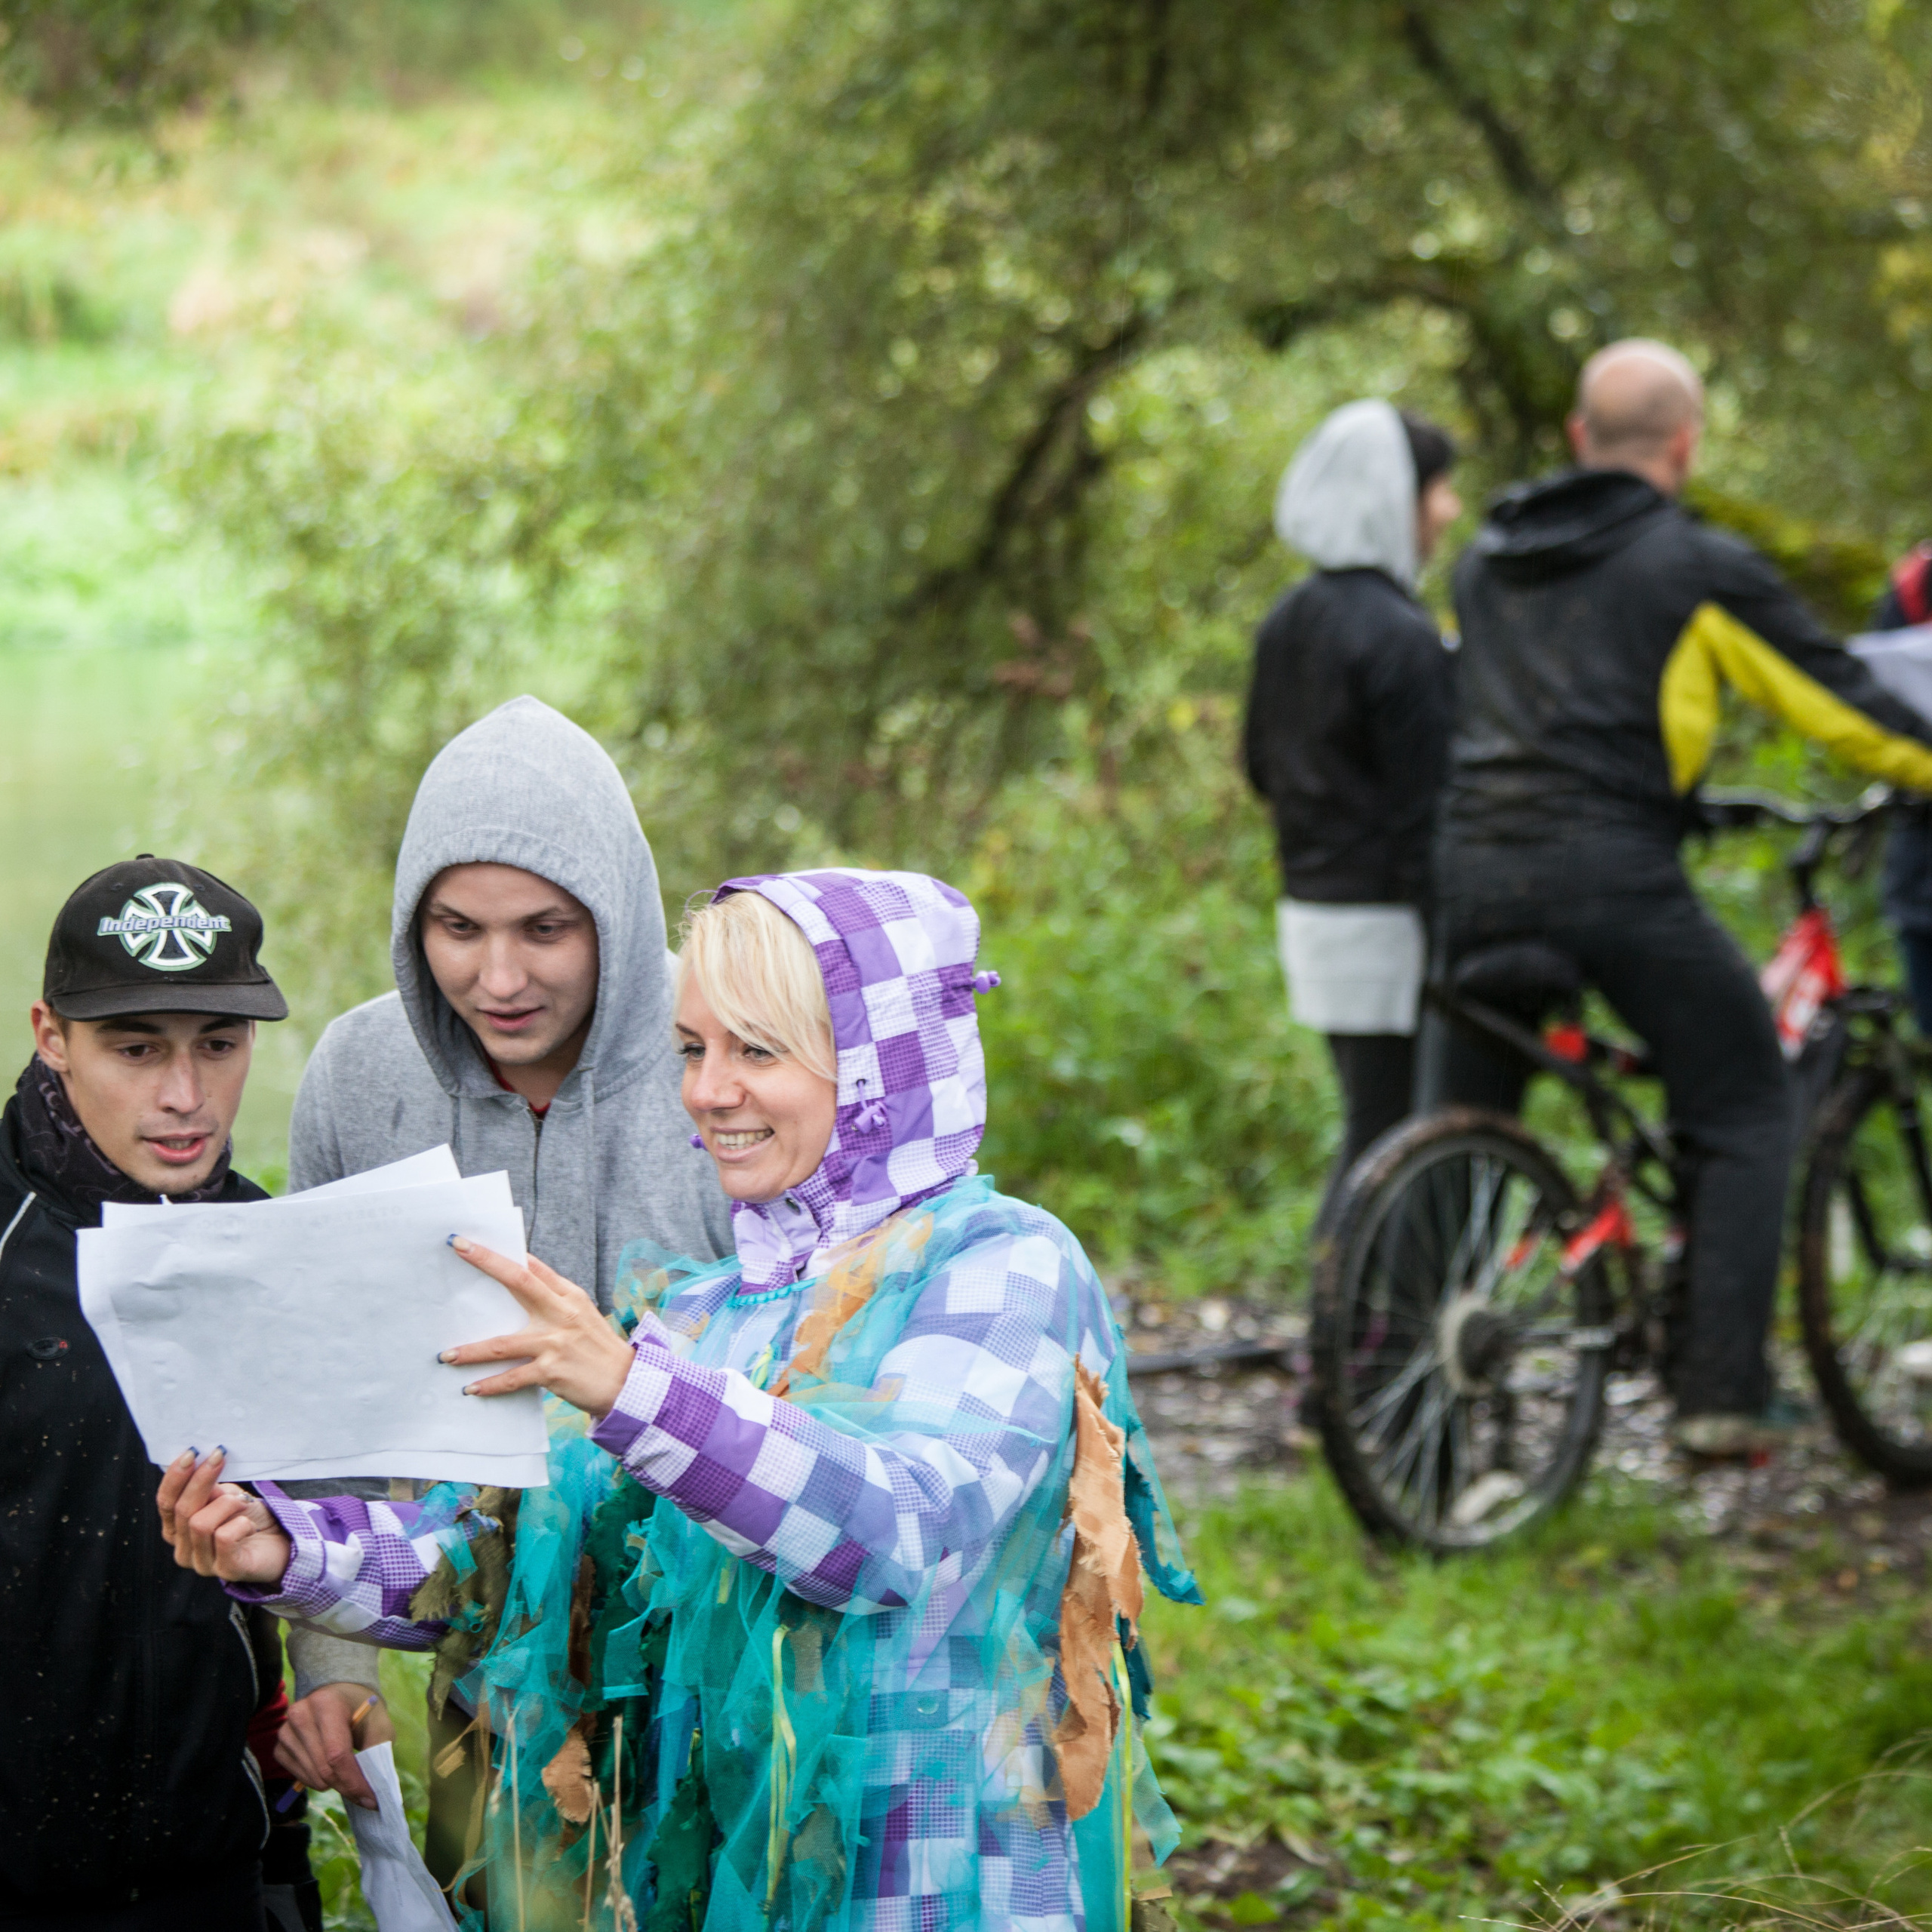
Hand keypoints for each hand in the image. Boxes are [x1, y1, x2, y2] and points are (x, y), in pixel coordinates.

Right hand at [156, 1449, 291, 1583]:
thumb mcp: (227, 1497)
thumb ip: (209, 1490)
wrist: (281, 1544)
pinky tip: (251, 1526)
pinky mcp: (226, 1571)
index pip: (165, 1503)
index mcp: (178, 1531)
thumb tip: (200, 1467)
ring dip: (227, 1504)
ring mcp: (203, 1564)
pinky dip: (241, 1523)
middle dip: (201, 1480)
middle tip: (219, 1457)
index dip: (175, 1478)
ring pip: (201, 1523)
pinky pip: (225, 1537)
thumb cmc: (250, 1518)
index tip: (192, 1452)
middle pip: (182, 1511)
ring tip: (243, 1503)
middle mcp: (184, 1550)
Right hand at [277, 1682, 393, 1809]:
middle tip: (365, 1796)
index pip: (337, 1754)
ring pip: (311, 1776)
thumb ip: (378, 1750)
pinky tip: (328, 1768)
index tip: (371, 1799)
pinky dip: (317, 1781)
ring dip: (333, 1784)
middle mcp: (300, 1714)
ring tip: (348, 1773)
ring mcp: (285, 1731)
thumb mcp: (379, 1723)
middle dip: (347, 1787)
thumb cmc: (361, 1711)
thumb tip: (373, 1786)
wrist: (339, 1695)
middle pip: (323, 1768)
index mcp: (327, 1703)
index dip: (354, 1780)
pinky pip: (298, 1777)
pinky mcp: (279, 1747)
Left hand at [443, 1239, 635, 1418]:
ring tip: (447, 1355)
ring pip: (502, 1343)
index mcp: (569, 1296)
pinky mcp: (552, 1371)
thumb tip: (519, 1282)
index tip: (472, 1241)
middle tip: (458, 1247)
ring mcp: (556, 1342)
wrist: (627, 1383)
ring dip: (471, 1351)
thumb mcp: (582, 1315)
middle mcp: (563, 1313)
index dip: (503, 1252)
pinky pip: (512, 1377)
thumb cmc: (598, 1348)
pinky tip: (471, 1388)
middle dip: (486, 1262)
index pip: (533, 1267)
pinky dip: (490, 1384)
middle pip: (519, 1281)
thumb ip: (553, 1300)